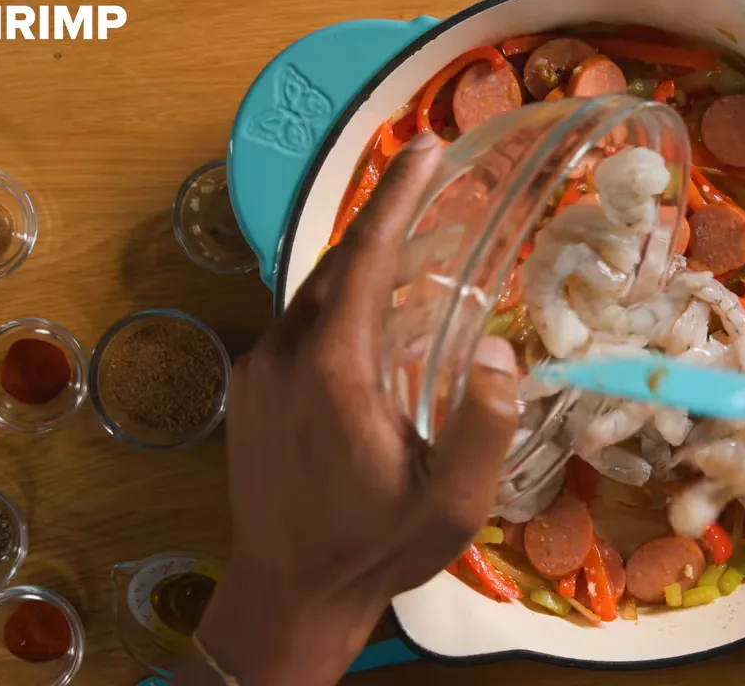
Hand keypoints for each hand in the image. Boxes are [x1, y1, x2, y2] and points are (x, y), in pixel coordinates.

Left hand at [185, 133, 520, 685]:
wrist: (285, 595)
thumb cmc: (374, 547)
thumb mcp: (451, 501)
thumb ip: (482, 422)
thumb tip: (497, 346)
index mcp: (334, 368)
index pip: (364, 255)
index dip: (397, 195)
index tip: (426, 148)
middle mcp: (283, 354)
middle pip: (337, 267)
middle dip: (384, 224)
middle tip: (434, 193)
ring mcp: (257, 371)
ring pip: (313, 297)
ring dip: (361, 271)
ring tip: (413, 265)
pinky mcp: (247, 392)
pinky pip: (296, 329)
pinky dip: (337, 309)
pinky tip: (371, 332)